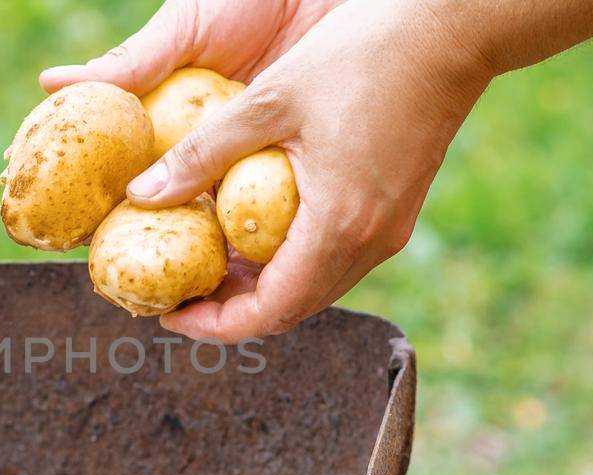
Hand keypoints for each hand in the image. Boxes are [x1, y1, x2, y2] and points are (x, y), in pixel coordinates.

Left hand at [42, 0, 493, 341]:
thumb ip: (202, 154)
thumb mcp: (266, 102)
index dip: (216, 324)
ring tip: (210, 261)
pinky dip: (292, 259)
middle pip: (293, 308)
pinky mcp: (395, 210)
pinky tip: (255, 230)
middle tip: (182, 291)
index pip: (271, 312)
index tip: (172, 316)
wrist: (449, 32)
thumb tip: (144, 194)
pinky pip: (336, 256)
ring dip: (263, 285)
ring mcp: (389, 229)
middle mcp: (370, 241)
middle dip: (233, 310)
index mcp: (339, 225)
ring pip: (316, 285)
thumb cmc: (360, 56)